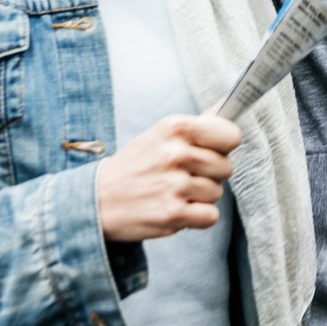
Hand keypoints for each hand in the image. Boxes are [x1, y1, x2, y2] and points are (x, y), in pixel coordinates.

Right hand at [95, 114, 240, 241]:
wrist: (96, 200)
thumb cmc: (134, 166)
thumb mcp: (160, 134)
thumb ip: (197, 125)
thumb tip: (227, 107)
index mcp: (175, 127)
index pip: (230, 135)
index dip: (224, 146)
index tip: (213, 151)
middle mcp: (176, 153)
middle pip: (226, 167)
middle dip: (210, 175)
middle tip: (183, 176)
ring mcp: (174, 185)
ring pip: (217, 193)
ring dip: (200, 197)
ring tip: (173, 192)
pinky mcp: (173, 214)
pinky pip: (211, 216)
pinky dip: (197, 218)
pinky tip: (176, 209)